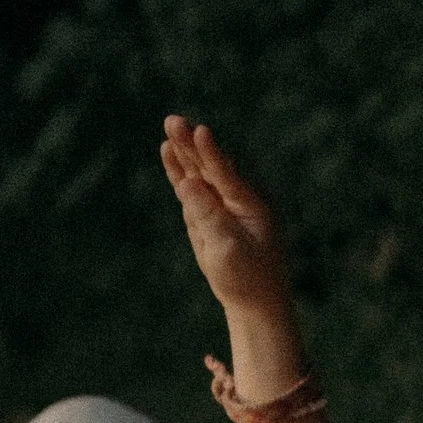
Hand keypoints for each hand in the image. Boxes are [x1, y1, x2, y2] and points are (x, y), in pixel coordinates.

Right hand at [161, 115, 291, 319]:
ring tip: (170, 126)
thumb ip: (207, 214)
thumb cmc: (246, 278)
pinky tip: (169, 152)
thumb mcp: (227, 248)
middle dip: (192, 143)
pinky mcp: (208, 214)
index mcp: (252, 204)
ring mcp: (222, 204)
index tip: (201, 131)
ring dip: (185, 151)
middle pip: (211, 165)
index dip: (211, 153)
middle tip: (173, 120)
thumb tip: (186, 182)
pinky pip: (192, 187)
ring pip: (201, 172)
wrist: (254, 302)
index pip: (227, 173)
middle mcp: (238, 198)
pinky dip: (180, 170)